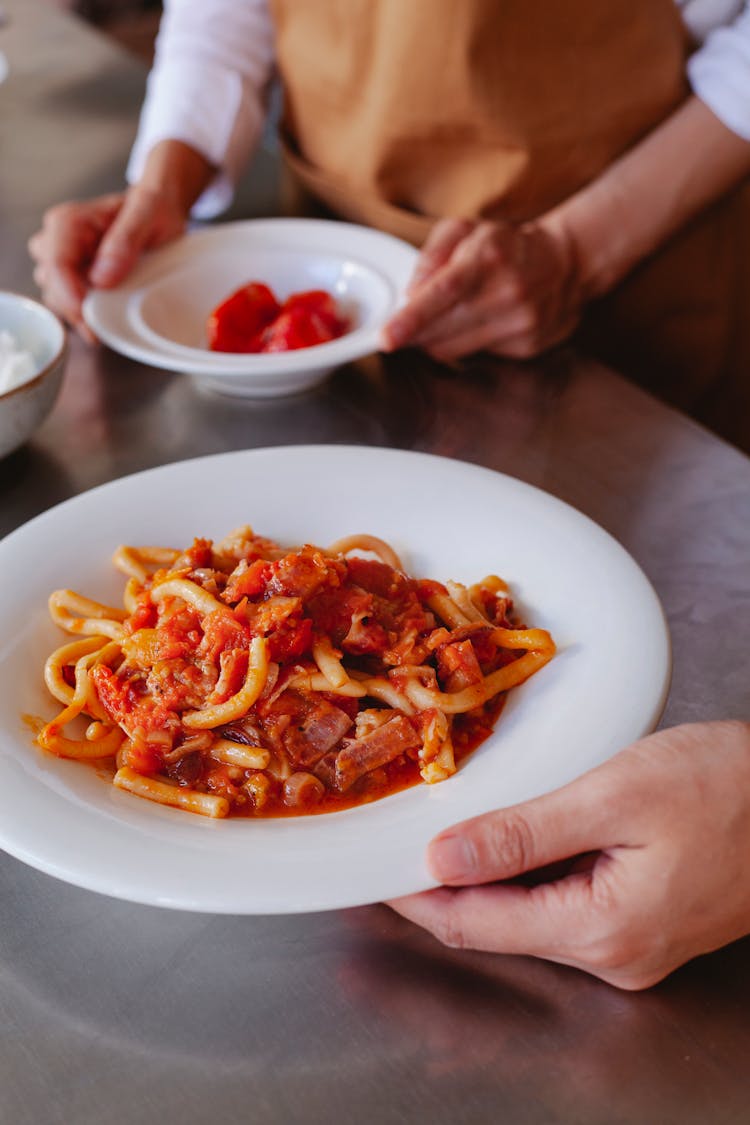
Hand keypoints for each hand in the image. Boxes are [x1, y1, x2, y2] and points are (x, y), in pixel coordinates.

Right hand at [28, 185, 187, 339]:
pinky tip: (107, 317)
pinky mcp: (73, 276)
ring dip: (82, 313)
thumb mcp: (148, 213)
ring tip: (113, 314)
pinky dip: (87, 314)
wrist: (160, 208)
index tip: (90, 320)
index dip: (70, 297)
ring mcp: (63, 260)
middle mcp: (58, 240)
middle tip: (109, 323)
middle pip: (53, 286)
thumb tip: (102, 278)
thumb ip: (125, 241)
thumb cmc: (153, 206)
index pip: (56, 265)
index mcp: (68, 222)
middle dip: (78, 310)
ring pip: (57, 298)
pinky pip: (70, 303)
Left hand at [381, 216, 581, 361]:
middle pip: (442, 330)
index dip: (411, 319)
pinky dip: (466, 343)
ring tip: (449, 317)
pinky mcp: (527, 346)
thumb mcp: (465, 231)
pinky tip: (480, 323)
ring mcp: (521, 323)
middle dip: (414, 332)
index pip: (444, 293)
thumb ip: (431, 256)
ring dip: (437, 340)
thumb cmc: (506, 246)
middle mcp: (508, 293)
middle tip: (403, 326)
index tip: (386, 338)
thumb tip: (410, 294)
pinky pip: (477, 356)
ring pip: (454, 350)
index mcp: (488, 258)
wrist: (566, 263)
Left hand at [389, 721, 749, 989]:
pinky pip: (562, 905)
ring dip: (482, 877)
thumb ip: (523, 833)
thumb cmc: (728, 786)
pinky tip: (507, 838)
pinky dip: (524, 874)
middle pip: (496, 926)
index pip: (474, 924)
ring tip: (444, 830)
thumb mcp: (615, 796)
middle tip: (397, 840)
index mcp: (602, 930)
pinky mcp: (644, 921)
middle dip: (442, 886)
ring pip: (527, 916)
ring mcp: (632, 944)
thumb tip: (442, 858)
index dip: (414, 895)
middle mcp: (614, 955)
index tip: (371, 869)